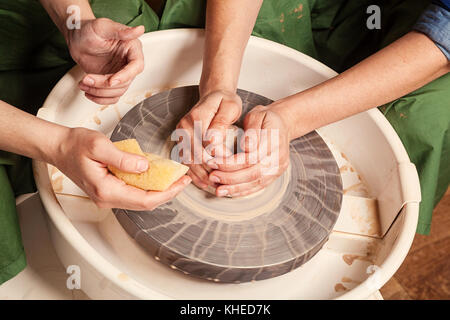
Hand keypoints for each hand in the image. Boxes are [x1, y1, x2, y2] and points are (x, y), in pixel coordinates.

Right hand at [51, 127, 190, 209]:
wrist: (59, 147)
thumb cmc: (75, 145)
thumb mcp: (100, 146)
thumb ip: (124, 159)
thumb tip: (145, 167)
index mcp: (106, 190)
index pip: (144, 200)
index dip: (167, 193)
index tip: (181, 183)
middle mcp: (107, 198)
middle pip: (145, 203)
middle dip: (168, 192)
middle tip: (183, 179)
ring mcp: (108, 196)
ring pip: (141, 199)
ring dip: (159, 190)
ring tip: (174, 177)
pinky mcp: (109, 191)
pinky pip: (134, 192)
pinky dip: (148, 185)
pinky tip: (157, 175)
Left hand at [67, 18, 144, 104]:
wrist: (77, 38)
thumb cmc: (89, 29)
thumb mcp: (103, 27)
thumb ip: (121, 30)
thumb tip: (139, 30)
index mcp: (132, 49)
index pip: (136, 66)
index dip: (125, 76)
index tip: (111, 81)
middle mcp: (128, 63)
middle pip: (125, 82)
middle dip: (104, 85)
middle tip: (87, 79)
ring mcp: (120, 74)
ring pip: (117, 92)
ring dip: (99, 92)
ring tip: (83, 83)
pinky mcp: (111, 82)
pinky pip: (111, 97)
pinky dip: (99, 98)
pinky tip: (88, 91)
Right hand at [176, 90, 241, 189]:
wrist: (214, 95)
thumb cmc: (224, 101)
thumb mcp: (230, 107)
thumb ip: (221, 123)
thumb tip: (213, 141)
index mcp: (197, 116)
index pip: (205, 142)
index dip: (218, 156)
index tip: (230, 162)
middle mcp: (184, 126)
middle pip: (195, 154)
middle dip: (209, 169)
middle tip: (224, 179)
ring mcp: (181, 134)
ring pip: (189, 160)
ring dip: (201, 175)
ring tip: (215, 185)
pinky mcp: (181, 141)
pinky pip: (186, 160)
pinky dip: (195, 173)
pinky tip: (205, 182)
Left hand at [206, 105, 290, 196]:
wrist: (282, 124)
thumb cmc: (264, 118)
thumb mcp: (258, 115)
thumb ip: (252, 130)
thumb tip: (245, 146)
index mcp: (274, 140)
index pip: (251, 157)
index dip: (231, 162)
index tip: (213, 161)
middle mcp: (279, 156)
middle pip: (254, 172)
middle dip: (231, 177)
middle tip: (212, 177)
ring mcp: (279, 168)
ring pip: (256, 182)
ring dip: (236, 188)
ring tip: (218, 190)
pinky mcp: (275, 175)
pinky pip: (259, 186)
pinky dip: (243, 191)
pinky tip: (229, 193)